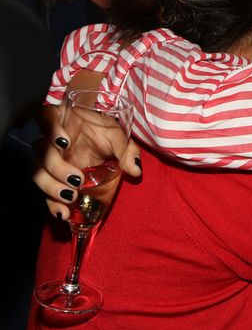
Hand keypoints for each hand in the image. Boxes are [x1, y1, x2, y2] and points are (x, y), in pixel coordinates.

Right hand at [33, 104, 141, 219]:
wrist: (102, 144)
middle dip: (56, 168)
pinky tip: (63, 213)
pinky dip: (52, 204)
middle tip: (77, 180)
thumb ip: (126, 149)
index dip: (50, 128)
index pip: (46, 117)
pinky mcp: (53, 180)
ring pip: (38, 173)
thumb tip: (135, 169)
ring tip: (70, 197)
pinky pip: (46, 193)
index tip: (64, 141)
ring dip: (51, 187)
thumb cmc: (105, 133)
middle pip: (41, 152)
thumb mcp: (118, 137)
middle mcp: (51, 141)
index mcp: (63, 122)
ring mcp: (50, 161)